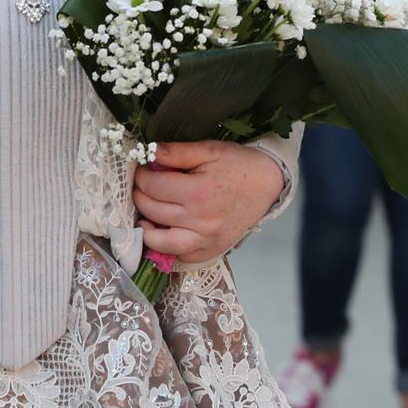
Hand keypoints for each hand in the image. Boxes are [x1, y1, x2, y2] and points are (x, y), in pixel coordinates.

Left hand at [133, 140, 284, 265]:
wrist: (268, 183)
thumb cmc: (238, 164)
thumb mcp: (209, 150)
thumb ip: (178, 152)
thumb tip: (150, 151)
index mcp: (198, 192)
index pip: (153, 186)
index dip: (141, 176)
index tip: (142, 170)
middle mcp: (200, 220)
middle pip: (153, 211)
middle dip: (140, 196)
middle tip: (142, 188)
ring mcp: (207, 238)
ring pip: (162, 243)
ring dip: (147, 230)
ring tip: (145, 216)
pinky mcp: (214, 249)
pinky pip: (183, 257)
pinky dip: (169, 248)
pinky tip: (166, 233)